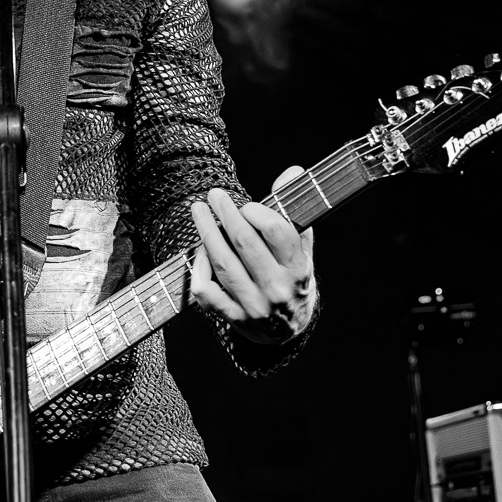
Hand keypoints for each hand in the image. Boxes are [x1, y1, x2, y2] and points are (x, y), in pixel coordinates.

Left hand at [188, 167, 317, 344]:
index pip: (275, 230)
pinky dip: (199, 271)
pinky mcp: (234, 319)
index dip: (256, 211)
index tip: (245, 205)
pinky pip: (208, 292)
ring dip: (206, 234)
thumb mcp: (302, 249)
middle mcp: (276, 288)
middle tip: (213, 195)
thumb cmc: (293, 280)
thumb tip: (292, 171)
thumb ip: (294, 212)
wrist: (289, 330)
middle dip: (225, 214)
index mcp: (296, 267)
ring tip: (199, 212)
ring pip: (223, 264)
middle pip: (244, 242)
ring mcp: (254, 306)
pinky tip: (199, 253)